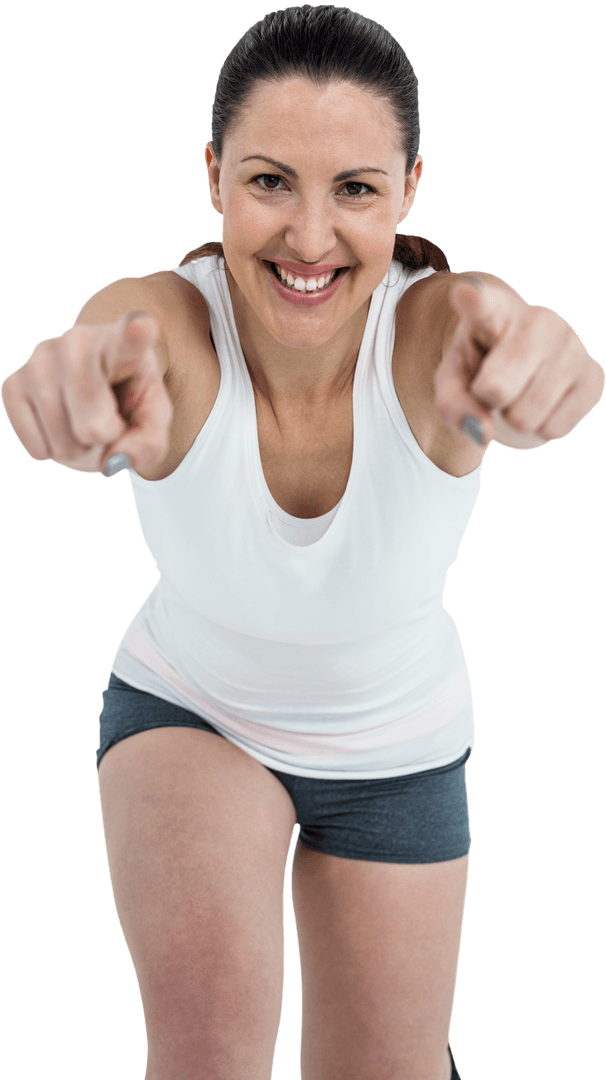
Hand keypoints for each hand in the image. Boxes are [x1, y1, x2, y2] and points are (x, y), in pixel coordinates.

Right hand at [1, 312, 172, 476]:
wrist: (90, 388)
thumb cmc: (127, 401)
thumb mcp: (152, 421)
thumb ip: (150, 445)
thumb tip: (110, 462)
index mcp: (123, 345)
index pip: (129, 339)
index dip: (136, 334)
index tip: (142, 326)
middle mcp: (77, 342)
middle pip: (91, 424)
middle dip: (104, 440)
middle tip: (108, 421)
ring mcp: (39, 360)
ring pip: (63, 441)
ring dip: (78, 448)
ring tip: (83, 421)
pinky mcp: (12, 384)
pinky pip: (37, 447)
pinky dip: (52, 451)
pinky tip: (59, 425)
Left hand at [434, 276, 604, 448]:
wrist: (525, 369)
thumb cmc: (481, 370)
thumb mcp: (453, 382)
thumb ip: (451, 405)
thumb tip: (483, 432)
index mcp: (494, 309)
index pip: (483, 303)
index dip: (474, 300)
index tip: (467, 293)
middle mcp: (539, 319)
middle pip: (496, 390)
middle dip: (489, 401)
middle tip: (495, 386)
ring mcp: (573, 345)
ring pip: (525, 418)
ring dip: (515, 418)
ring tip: (520, 392)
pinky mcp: (594, 377)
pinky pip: (553, 429)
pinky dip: (541, 428)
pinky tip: (544, 402)